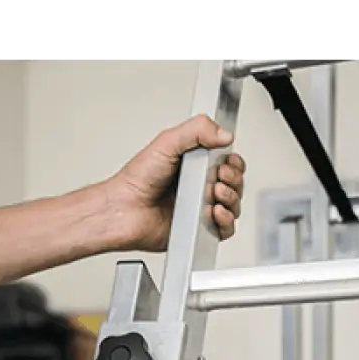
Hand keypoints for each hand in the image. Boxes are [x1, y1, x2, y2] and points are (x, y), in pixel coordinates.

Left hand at [106, 115, 246, 252]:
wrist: (123, 210)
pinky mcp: (198, 229)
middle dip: (233, 178)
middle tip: (218, 176)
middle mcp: (199, 186)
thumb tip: (225, 134)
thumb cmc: (136, 180)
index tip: (226, 160)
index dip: (233, 161)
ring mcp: (200, 208)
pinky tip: (214, 212)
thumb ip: (197, 130)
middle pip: (235, 183)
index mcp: (193, 163)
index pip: (227, 161)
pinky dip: (226, 221)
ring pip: (234, 205)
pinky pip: (225, 229)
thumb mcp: (166, 142)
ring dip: (231, 198)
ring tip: (214, 193)